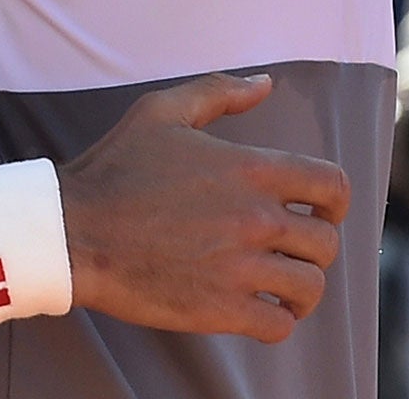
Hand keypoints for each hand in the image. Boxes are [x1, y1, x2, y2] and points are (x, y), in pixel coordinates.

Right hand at [59, 73, 349, 341]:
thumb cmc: (116, 168)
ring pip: (310, 288)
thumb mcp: (163, 111)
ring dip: (300, 288)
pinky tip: (259, 309)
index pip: (333, 187)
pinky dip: (278, 320)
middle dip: (314, 246)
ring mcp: (240, 268)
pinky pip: (279, 326)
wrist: (73, 230)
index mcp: (250, 170)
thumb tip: (265, 83)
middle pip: (326, 242)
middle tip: (288, 248)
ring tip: (280, 285)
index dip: (335, 201)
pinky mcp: (221, 309)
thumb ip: (219, 92)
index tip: (319, 209)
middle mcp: (255, 219)